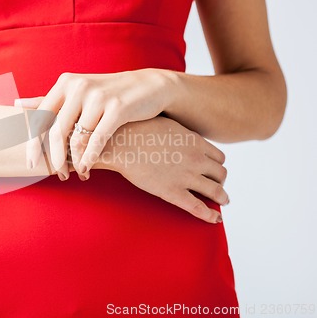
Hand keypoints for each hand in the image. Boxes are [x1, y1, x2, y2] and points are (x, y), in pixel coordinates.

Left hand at [19, 69, 174, 179]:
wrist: (148, 86)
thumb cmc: (106, 94)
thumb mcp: (76, 92)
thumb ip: (48, 100)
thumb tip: (17, 104)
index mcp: (65, 83)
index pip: (41, 117)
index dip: (33, 142)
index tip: (31, 163)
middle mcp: (79, 87)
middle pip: (56, 131)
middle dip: (54, 158)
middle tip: (57, 174)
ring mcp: (99, 97)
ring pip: (77, 138)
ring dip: (74, 161)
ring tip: (77, 173)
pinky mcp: (118, 108)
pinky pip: (97, 139)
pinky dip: (90, 157)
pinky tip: (87, 168)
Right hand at [96, 116, 228, 223]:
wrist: (122, 143)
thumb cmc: (137, 130)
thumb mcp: (166, 124)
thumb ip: (178, 132)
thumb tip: (177, 135)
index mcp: (194, 142)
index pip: (219, 157)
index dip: (217, 165)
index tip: (213, 170)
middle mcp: (196, 159)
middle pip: (221, 173)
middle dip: (219, 180)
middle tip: (216, 186)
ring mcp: (187, 176)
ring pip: (216, 190)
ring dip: (221, 197)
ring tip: (222, 201)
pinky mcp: (173, 192)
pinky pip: (199, 207)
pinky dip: (210, 215)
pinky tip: (215, 218)